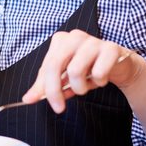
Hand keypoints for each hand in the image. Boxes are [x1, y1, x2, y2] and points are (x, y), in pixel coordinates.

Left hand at [22, 29, 142, 112]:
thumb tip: (27, 98)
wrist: (119, 66)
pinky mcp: (111, 48)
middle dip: (55, 90)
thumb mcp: (65, 78)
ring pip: (75, 70)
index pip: (46, 66)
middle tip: (59, 108)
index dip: (43, 87)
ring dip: (80, 87)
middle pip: (56, 65)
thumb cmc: (88, 69)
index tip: (43, 103)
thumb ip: (46, 87)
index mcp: (61, 41)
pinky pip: (99, 71)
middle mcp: (74, 37)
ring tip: (86, 86)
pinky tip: (101, 78)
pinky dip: (98, 82)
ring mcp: (93, 41)